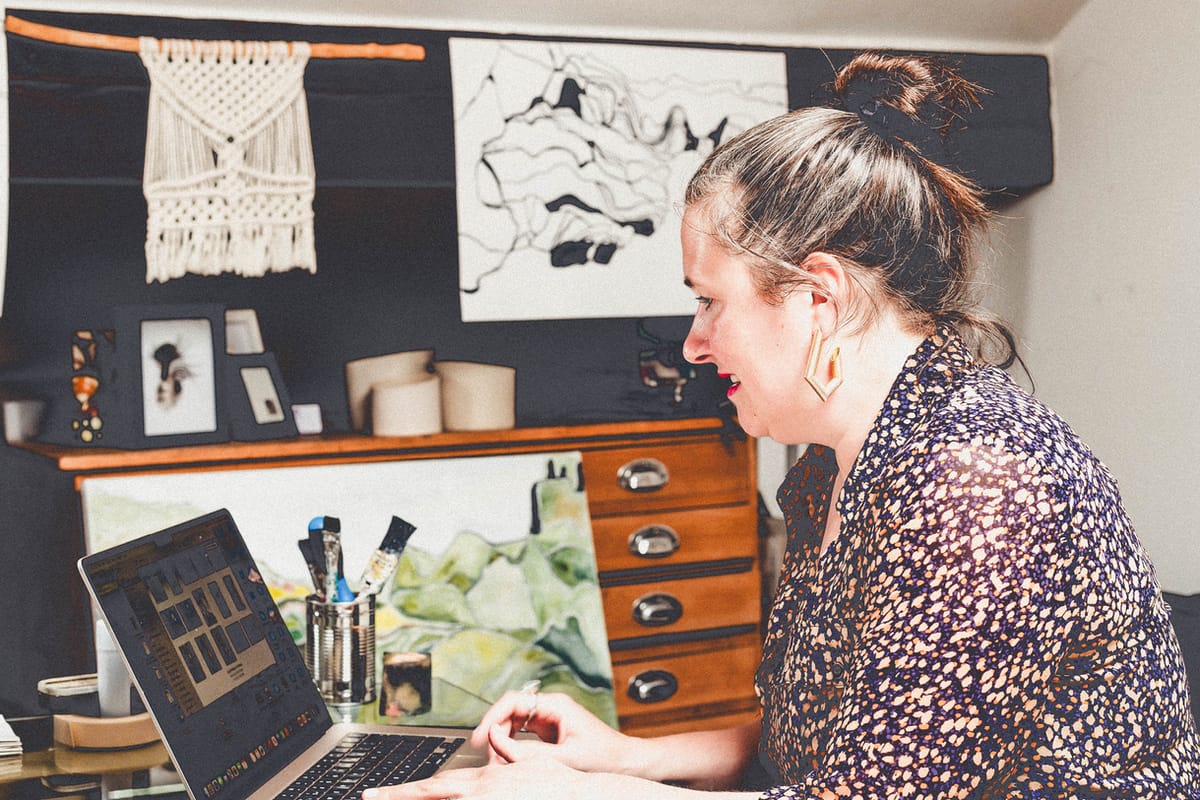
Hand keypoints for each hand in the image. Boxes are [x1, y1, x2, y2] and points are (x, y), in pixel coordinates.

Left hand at [360, 756, 628, 799]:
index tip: (372, 795)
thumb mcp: (530, 763)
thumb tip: (493, 750)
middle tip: (369, 798)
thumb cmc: (562, 784)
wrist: (585, 792)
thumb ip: (506, 759)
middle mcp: (480, 795)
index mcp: (483, 781)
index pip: (432, 788)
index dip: (400, 793)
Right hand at [469, 689, 630, 772]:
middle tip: (490, 758)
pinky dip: (512, 748)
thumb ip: (529, 751)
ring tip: (499, 762)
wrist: (626, 762)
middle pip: (509, 712)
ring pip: (513, 724)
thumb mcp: (565, 757)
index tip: (480, 737)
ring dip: (502, 742)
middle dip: (496, 734)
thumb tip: (497, 741)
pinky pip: (522, 735)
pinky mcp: (549, 732)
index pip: (513, 701)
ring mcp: (549, 719)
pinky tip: (510, 761)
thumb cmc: (605, 757)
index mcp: (555, 705)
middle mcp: (550, 708)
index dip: (492, 717)